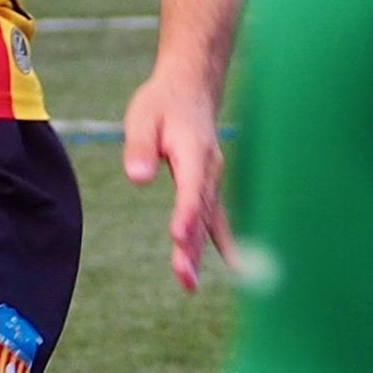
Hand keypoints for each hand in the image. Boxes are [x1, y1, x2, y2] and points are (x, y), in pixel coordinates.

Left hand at [121, 59, 231, 292]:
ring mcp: (213, 180)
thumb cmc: (163, 103)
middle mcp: (210, 170)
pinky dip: (222, 243)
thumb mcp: (142, 116)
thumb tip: (137, 177)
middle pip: (202, 213)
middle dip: (192, 246)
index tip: (179, 237)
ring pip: (208, 220)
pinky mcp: (209, 186)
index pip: (191, 188)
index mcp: (194, 151)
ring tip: (187, 284)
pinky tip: (236, 269)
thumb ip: (140, 146)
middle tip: (183, 277)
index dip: (187, 213)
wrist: (191, 88)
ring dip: (199, 251)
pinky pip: (217, 218)